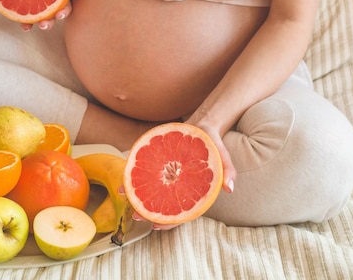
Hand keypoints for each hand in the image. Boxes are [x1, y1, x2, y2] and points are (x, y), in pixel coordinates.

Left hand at [121, 122, 236, 231]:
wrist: (203, 126)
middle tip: (135, 214)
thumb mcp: (224, 157)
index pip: (180, 212)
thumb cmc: (213, 145)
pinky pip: (146, 169)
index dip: (168, 222)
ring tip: (122, 193)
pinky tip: (126, 172)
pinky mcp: (159, 161)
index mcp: (191, 191)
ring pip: (149, 187)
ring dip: (135, 191)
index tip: (156, 226)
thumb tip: (230, 189)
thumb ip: (228, 172)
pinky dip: (135, 171)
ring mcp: (166, 173)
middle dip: (146, 210)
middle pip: (161, 203)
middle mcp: (176, 185)